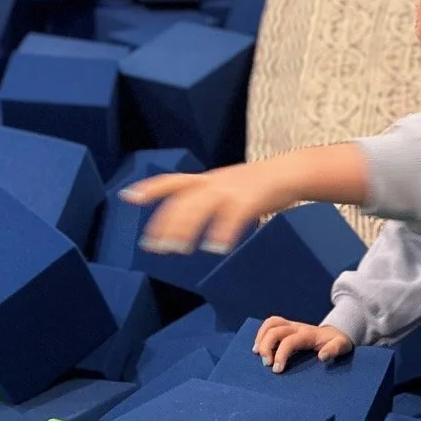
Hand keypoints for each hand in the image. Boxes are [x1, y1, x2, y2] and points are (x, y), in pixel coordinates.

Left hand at [121, 144, 370, 255]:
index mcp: (209, 181)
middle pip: (182, 200)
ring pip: (201, 207)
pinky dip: (223, 232)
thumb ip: (209, 199)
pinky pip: (233, 217)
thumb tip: (188, 219)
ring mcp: (232, 190)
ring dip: (186, 229)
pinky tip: (216, 247)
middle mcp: (215, 183)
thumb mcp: (229, 186)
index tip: (128, 197)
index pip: (173, 182)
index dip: (150, 189)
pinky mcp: (251, 199)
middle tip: (153, 246)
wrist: (292, 171)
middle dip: (166, 223)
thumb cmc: (260, 186)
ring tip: (175, 249)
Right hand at [254, 316, 354, 369]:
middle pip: (275, 330)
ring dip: (261, 338)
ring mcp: (291, 325)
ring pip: (271, 323)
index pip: (289, 341)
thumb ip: (335, 350)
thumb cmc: (338, 342)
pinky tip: (258, 347)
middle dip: (267, 347)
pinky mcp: (287, 326)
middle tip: (267, 365)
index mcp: (309, 334)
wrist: (336, 333)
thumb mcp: (342, 346)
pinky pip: (271, 324)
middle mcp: (298, 327)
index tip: (277, 370)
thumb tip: (322, 357)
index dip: (281, 355)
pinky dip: (261, 334)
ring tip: (257, 354)